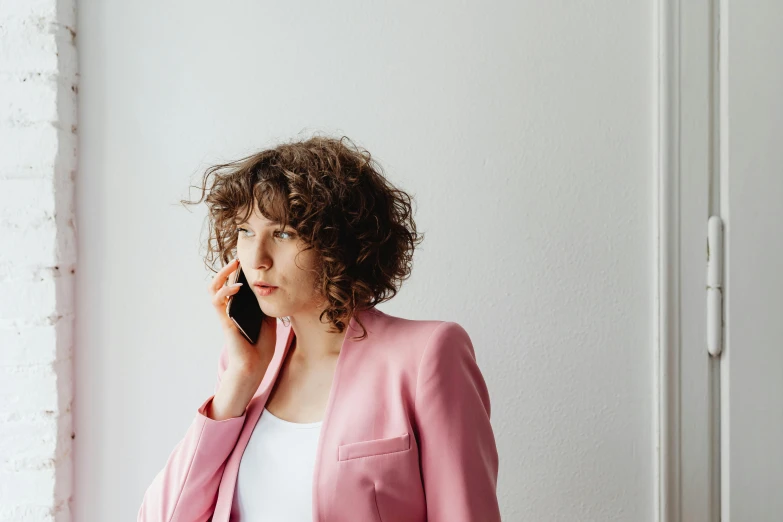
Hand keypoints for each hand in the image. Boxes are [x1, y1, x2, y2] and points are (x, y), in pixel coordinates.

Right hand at [209, 258, 276, 380]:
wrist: (255, 365)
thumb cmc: (262, 346)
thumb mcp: (269, 319)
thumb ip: (266, 304)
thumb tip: (271, 287)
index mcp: (240, 308)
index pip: (234, 284)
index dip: (237, 272)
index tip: (247, 261)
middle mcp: (230, 308)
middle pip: (220, 282)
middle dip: (227, 268)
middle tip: (238, 259)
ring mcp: (225, 314)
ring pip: (214, 288)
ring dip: (221, 274)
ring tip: (234, 265)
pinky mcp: (224, 320)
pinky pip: (218, 300)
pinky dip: (225, 290)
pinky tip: (237, 287)